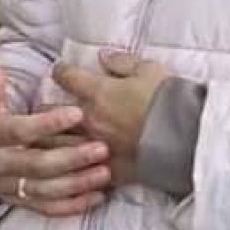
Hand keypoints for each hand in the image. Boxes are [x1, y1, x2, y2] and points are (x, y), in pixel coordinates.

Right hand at [0, 60, 109, 219]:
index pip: (18, 130)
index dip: (47, 123)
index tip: (78, 112)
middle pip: (36, 165)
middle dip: (71, 158)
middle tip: (102, 148)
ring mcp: (7, 186)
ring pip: (44, 190)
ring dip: (76, 184)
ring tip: (105, 173)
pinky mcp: (17, 201)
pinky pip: (45, 208)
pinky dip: (72, 206)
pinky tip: (97, 197)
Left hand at [48, 47, 171, 186]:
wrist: (185, 138)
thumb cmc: (168, 99)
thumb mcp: (148, 69)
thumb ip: (122, 62)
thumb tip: (103, 56)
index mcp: (97, 92)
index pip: (66, 76)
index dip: (61, 70)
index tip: (61, 70)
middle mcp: (88, 120)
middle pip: (48, 112)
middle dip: (44, 108)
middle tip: (46, 107)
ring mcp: (93, 148)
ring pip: (54, 145)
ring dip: (48, 139)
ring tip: (46, 138)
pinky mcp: (105, 171)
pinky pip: (77, 172)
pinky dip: (70, 169)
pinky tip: (68, 168)